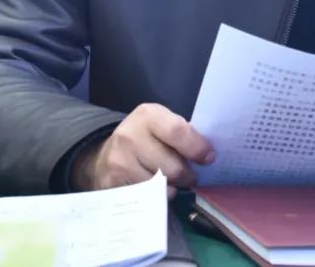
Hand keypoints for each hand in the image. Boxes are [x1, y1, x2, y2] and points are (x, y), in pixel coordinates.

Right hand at [71, 103, 214, 196]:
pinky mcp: (112, 184)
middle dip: (187, 175)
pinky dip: (156, 198)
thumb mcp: (161, 124)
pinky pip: (145, 198)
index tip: (209, 158)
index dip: (197, 148)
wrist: (105, 153)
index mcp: (147, 115)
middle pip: (172, 166)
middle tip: (190, 176)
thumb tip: (208, 154)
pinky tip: (155, 190)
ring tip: (172, 181)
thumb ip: (182, 134)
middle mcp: (130, 136)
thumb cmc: (144, 137)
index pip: (178, 132)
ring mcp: (119, 161)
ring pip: (160, 186)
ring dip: (172, 188)